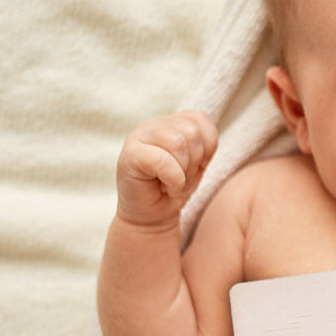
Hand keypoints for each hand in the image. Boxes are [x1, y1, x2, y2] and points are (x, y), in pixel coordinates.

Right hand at [115, 110, 217, 226]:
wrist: (151, 216)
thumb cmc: (175, 188)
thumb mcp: (197, 164)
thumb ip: (202, 143)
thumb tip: (203, 136)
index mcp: (172, 123)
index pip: (199, 120)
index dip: (207, 148)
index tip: (196, 166)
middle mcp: (154, 125)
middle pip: (191, 133)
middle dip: (194, 162)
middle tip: (181, 178)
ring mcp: (139, 137)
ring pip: (178, 143)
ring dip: (183, 172)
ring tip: (172, 182)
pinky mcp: (129, 155)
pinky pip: (162, 160)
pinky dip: (173, 179)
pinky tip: (167, 188)